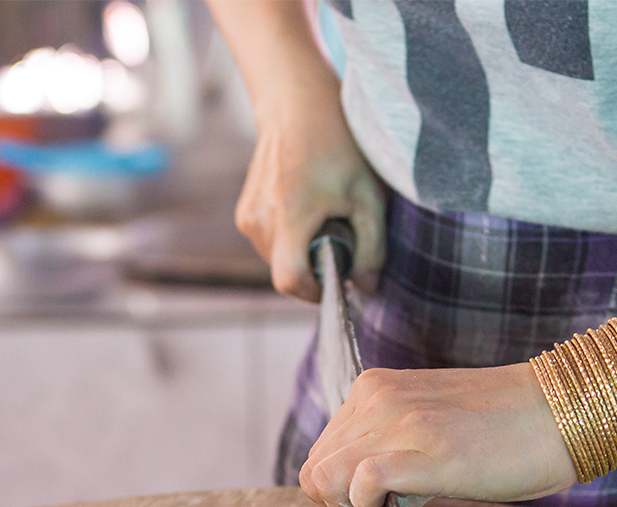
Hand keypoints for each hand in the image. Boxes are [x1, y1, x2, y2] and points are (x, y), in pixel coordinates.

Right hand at [235, 98, 385, 300]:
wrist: (296, 106)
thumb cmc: (337, 145)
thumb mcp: (368, 195)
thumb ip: (372, 247)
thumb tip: (367, 286)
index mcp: (289, 216)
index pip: (290, 280)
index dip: (316, 292)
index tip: (337, 282)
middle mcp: (260, 220)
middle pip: (286, 272)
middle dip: (315, 266)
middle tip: (339, 235)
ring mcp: (247, 217)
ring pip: (278, 259)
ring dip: (303, 251)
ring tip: (322, 216)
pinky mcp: (244, 213)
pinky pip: (271, 243)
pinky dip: (291, 238)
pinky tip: (306, 208)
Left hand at [299, 364, 579, 506]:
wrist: (564, 411)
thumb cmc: (508, 430)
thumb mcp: (432, 432)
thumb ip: (393, 457)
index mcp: (375, 390)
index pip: (323, 452)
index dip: (333, 497)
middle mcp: (377, 399)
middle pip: (317, 468)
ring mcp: (399, 421)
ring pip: (327, 476)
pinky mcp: (426, 449)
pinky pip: (362, 481)